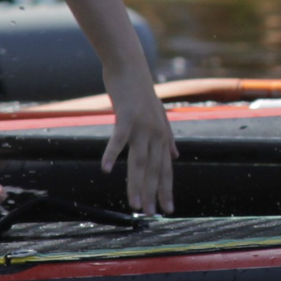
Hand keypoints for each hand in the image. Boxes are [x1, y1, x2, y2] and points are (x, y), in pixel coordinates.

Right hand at [103, 74, 177, 213]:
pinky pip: (119, 139)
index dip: (166, 189)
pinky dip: (112, 153)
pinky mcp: (127, 116)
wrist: (130, 65)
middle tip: (149, 215)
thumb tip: (175, 156)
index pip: (166, 168)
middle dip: (152, 193)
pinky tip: (105, 170)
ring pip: (139, 160)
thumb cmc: (140, 92)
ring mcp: (142, 125)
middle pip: (154, 169)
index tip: (166, 210)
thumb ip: (167, 138)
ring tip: (134, 205)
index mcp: (162, 135)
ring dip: (137, 184)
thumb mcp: (158, 115)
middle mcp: (156, 133)